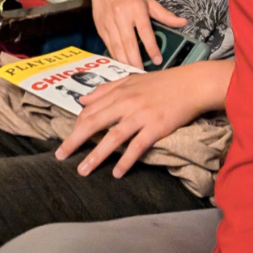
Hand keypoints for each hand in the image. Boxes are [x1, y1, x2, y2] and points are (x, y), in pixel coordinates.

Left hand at [55, 66, 213, 177]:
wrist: (191, 84)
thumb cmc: (162, 82)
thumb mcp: (131, 80)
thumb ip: (106, 89)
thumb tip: (83, 100)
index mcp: (119, 91)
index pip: (90, 110)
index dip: (76, 126)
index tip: (66, 140)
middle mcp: (127, 103)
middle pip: (95, 123)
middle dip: (75, 140)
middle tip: (61, 156)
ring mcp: (141, 115)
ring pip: (113, 137)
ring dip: (96, 155)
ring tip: (83, 170)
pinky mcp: (156, 127)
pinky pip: (137, 147)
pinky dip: (126, 160)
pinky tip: (117, 172)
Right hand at [89, 0, 186, 67]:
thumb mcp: (148, 1)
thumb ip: (165, 15)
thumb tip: (183, 22)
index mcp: (136, 8)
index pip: (145, 31)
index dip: (151, 47)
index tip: (157, 59)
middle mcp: (121, 16)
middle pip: (129, 42)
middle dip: (135, 60)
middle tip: (143, 72)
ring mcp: (109, 22)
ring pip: (117, 46)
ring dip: (125, 61)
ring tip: (133, 71)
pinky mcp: (101, 28)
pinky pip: (108, 45)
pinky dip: (115, 56)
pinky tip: (121, 63)